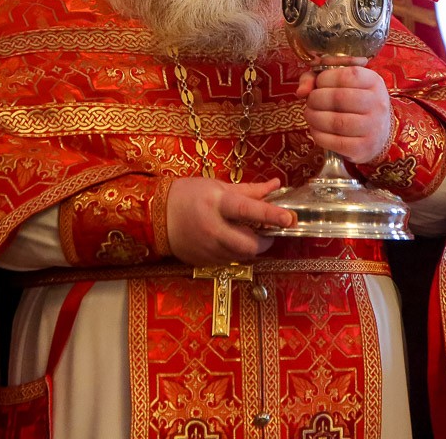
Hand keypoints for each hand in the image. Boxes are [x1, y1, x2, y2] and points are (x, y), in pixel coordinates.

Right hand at [166, 178, 295, 265]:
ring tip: (245, 233)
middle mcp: (213, 228)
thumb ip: (249, 189)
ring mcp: (208, 248)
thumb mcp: (217, 186)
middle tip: (267, 232)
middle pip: (250, 244)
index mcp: (217, 204)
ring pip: (242, 256)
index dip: (271, 215)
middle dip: (265, 241)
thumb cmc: (188, 194)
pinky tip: (228, 240)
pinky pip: (229, 261)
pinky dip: (235, 252)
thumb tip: (276, 185)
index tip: (289, 218)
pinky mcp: (204, 261)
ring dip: (251, 247)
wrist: (156, 215)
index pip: (248, 210)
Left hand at [296, 56, 391, 164]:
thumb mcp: (339, 83)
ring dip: (315, 118)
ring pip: (337, 122)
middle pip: (339, 98)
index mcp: (373, 82)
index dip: (324, 79)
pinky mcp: (364, 148)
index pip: (347, 76)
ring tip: (310, 115)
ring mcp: (373, 128)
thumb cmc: (353, 102)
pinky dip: (319, 136)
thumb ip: (315, 78)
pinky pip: (335, 143)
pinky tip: (316, 130)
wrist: (378, 133)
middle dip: (316, 99)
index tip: (318, 85)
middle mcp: (377, 104)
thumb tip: (301, 91)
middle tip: (310, 102)